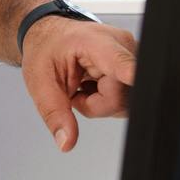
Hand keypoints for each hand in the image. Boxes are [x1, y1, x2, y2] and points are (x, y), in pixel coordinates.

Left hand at [20, 17, 137, 151]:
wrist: (53, 37)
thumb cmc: (46, 51)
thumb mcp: (40, 83)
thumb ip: (54, 113)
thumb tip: (66, 141)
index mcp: (94, 42)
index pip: (120, 62)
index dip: (131, 74)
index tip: (136, 80)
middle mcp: (122, 45)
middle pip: (121, 97)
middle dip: (96, 104)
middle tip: (77, 89)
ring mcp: (133, 55)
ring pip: (127, 102)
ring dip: (103, 103)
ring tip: (86, 85)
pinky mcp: (139, 66)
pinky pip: (130, 98)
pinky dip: (110, 99)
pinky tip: (98, 85)